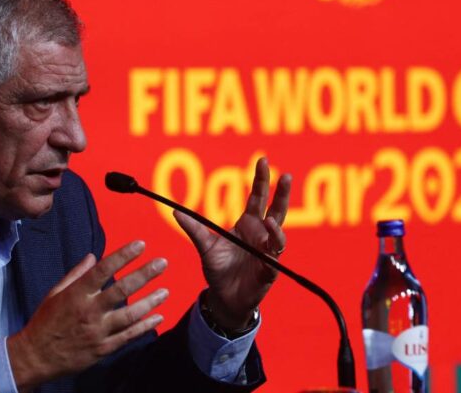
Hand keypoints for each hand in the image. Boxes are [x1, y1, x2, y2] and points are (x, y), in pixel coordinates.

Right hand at [7, 241, 167, 391]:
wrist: (36, 357)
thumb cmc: (45, 322)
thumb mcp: (55, 293)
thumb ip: (76, 274)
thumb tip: (93, 256)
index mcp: (77, 294)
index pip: (103, 270)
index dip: (123, 255)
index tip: (140, 244)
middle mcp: (90, 311)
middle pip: (122, 290)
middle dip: (144, 274)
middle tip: (162, 263)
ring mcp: (98, 331)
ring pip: (130, 315)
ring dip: (150, 302)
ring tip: (165, 292)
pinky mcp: (103, 348)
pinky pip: (128, 336)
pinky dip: (145, 326)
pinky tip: (158, 317)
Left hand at [174, 157, 290, 330]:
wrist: (224, 299)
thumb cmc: (218, 271)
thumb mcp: (205, 247)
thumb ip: (194, 229)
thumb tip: (175, 211)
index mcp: (248, 225)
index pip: (257, 197)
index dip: (261, 180)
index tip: (261, 160)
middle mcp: (261, 234)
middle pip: (275, 209)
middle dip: (281, 193)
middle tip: (285, 176)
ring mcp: (267, 251)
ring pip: (279, 231)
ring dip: (278, 221)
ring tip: (270, 217)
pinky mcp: (269, 268)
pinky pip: (275, 254)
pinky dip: (274, 242)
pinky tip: (269, 233)